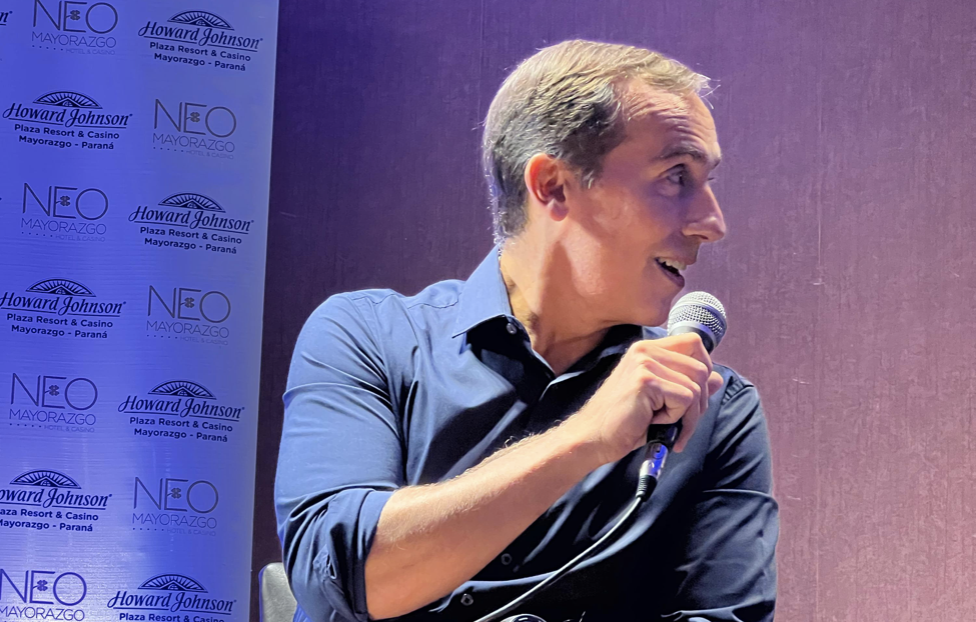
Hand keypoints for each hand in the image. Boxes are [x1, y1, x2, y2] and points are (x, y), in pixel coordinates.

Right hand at [564, 333, 724, 463]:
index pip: (694, 343)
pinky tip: (653, 423)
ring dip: (687, 415)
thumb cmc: (623, 421)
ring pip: (696, 387)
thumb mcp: (660, 400)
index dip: (704, 369)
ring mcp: (645, 363)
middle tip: (681, 422)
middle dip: (700, 402)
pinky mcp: (646, 381)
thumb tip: (718, 379)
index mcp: (647, 349)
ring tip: (662, 424)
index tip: (693, 396)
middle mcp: (645, 350)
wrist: (592, 437)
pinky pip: (685, 400)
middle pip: (701, 367)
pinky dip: (676, 420)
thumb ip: (687, 385)